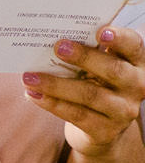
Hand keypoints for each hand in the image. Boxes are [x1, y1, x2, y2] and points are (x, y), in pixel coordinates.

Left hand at [27, 27, 144, 156]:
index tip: (101, 31)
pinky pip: (77, 115)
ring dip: (57, 85)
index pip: (134, 45)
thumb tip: (51, 36)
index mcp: (136, 62)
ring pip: (91, 95)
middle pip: (114, 70)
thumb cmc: (95, 83)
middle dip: (85, 58)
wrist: (102, 127)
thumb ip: (87, 51)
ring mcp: (124, 110)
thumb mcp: (97, 66)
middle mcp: (136, 85)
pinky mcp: (107, 130)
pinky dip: (53, 104)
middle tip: (58, 47)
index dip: (120, 38)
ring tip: (29, 77)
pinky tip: (33, 94)